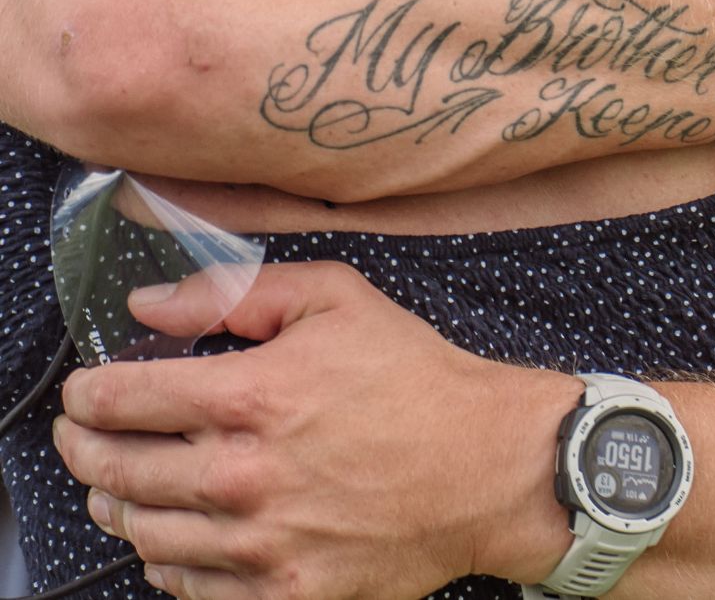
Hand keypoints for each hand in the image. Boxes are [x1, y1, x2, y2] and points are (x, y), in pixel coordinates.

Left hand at [55, 260, 573, 599]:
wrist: (485, 464)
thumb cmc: (413, 375)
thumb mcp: (332, 296)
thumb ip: (233, 292)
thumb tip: (150, 305)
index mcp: (252, 395)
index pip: (123, 399)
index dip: (88, 393)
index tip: (84, 391)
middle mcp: (244, 475)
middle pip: (117, 471)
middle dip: (84, 448)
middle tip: (81, 436)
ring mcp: (262, 544)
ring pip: (145, 534)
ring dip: (117, 505)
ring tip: (116, 486)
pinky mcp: (286, 594)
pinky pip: (191, 590)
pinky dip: (167, 563)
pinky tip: (173, 537)